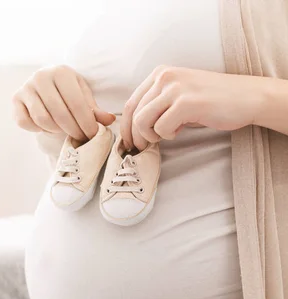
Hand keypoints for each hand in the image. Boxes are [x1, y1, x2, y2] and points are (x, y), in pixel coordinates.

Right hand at [12, 65, 115, 141]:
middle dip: (73, 130)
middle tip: (81, 138)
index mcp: (61, 71)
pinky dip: (36, 129)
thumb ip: (95, 110)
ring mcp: (26, 87)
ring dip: (56, 131)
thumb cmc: (67, 92)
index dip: (86, 123)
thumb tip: (109, 120)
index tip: (93, 135)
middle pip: (59, 113)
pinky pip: (25, 122)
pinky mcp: (15, 99)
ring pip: (42, 119)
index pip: (76, 103)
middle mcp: (41, 76)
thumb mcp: (83, 96)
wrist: (45, 84)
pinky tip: (46, 127)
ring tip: (65, 131)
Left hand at [121, 65, 261, 150]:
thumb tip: (133, 128)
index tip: (130, 142)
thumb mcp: (179, 95)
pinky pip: (161, 128)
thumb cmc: (213, 101)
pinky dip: (168, 135)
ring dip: (151, 136)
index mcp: (160, 73)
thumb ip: (157, 105)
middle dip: (136, 136)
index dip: (126, 127)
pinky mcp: (186, 103)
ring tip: (167, 135)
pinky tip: (180, 130)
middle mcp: (164, 77)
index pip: (129, 103)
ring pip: (142, 121)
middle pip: (132, 114)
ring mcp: (175, 88)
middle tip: (145, 147)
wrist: (249, 97)